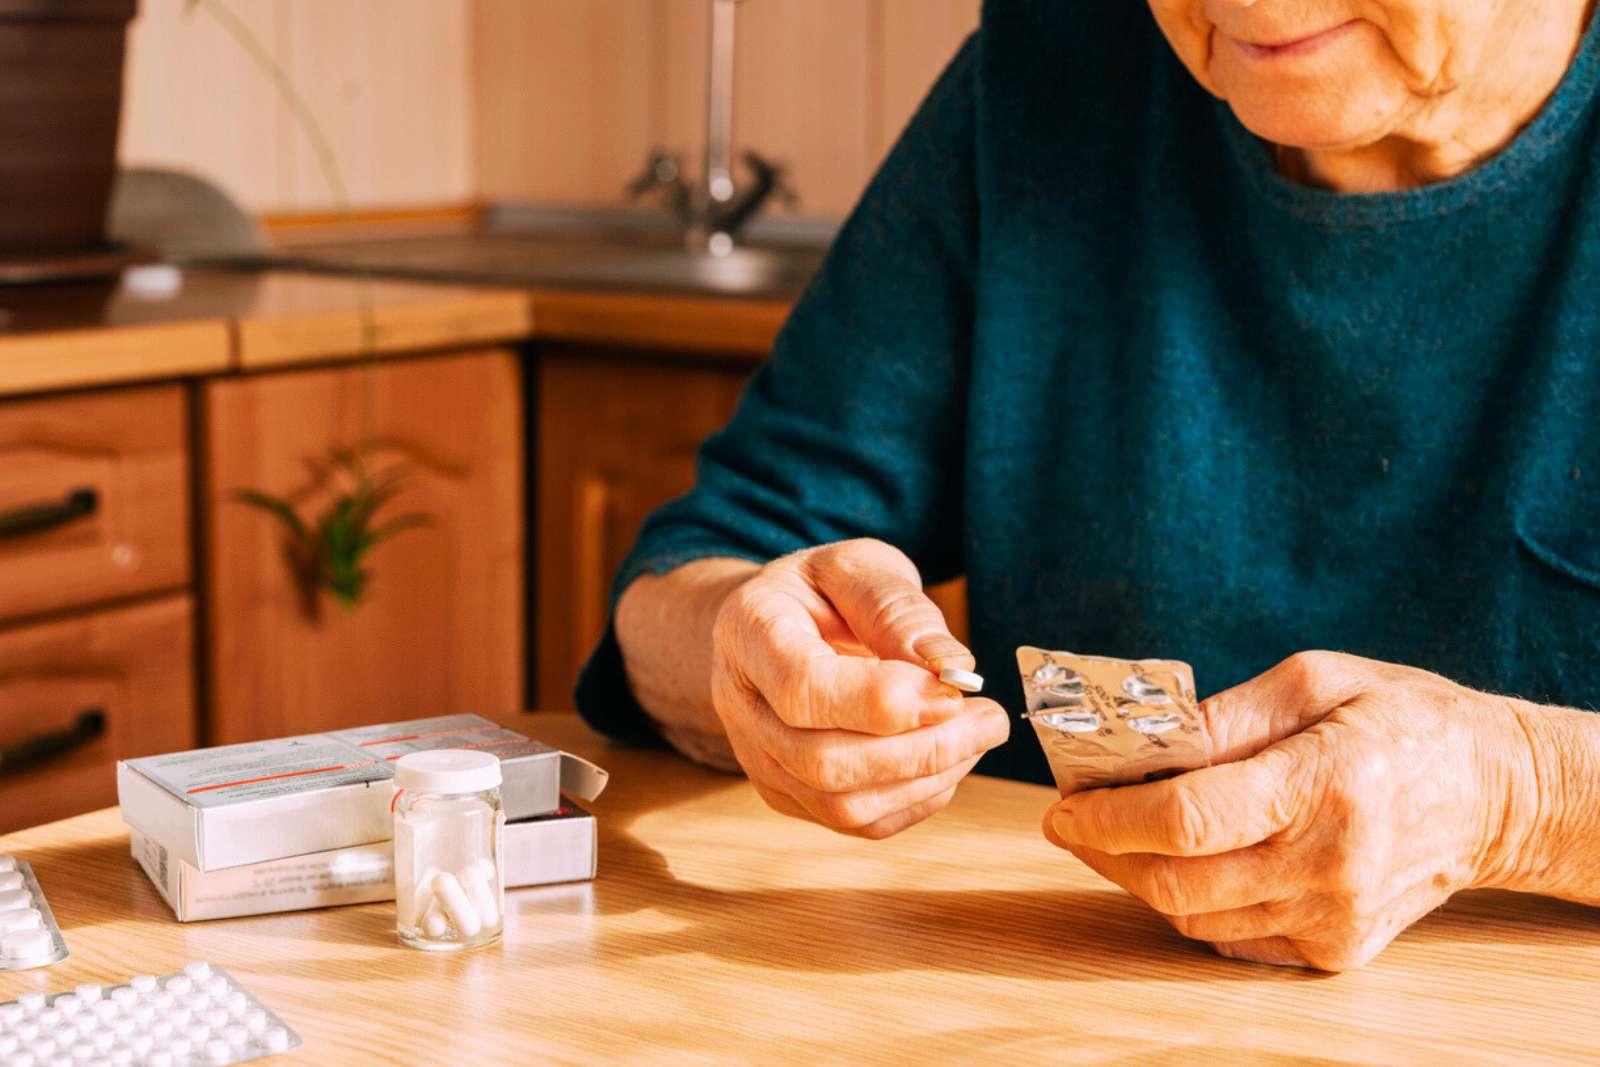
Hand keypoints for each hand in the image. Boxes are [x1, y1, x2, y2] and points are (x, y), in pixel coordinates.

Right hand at [710, 538, 1008, 837]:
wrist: (780, 624)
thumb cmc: (820, 591)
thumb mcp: (857, 567)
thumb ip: (897, 608)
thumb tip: (950, 666)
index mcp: (750, 632)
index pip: (803, 687)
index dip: (883, 701)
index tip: (952, 691)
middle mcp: (742, 705)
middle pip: (823, 761)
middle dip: (921, 749)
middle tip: (988, 718)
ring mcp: (760, 758)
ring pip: (841, 803)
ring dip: (927, 779)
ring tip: (976, 735)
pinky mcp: (788, 794)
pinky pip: (855, 822)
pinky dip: (916, 799)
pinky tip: (947, 759)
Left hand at [1043, 651, 1536, 970]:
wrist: (1495, 792)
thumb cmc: (1402, 719)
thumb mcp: (1315, 680)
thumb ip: (1224, 718)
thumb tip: (1142, 746)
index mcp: (1325, 784)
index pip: (1189, 819)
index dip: (1110, 817)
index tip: (1064, 803)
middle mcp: (1331, 864)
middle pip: (1179, 881)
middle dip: (1105, 852)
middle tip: (1070, 820)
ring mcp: (1336, 917)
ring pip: (1197, 917)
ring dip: (1138, 878)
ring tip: (1112, 836)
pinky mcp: (1339, 948)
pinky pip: (1234, 937)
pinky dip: (1189, 903)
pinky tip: (1175, 863)